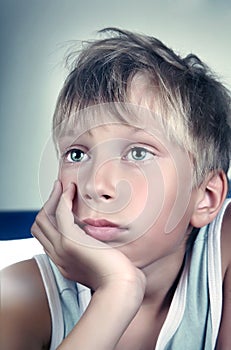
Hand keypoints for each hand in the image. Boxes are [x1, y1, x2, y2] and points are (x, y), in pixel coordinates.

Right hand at [31, 180, 145, 291]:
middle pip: (40, 225)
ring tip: (62, 186)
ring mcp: (60, 248)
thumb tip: (99, 240)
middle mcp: (57, 255)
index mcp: (64, 261)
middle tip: (59, 190)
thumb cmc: (117, 277)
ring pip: (44, 217)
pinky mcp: (70, 240)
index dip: (51, 217)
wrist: (121, 287)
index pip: (46, 235)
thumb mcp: (100, 263)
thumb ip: (93, 251)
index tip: (62, 203)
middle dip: (48, 205)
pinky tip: (71, 190)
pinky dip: (63, 198)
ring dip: (53, 198)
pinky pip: (59, 213)